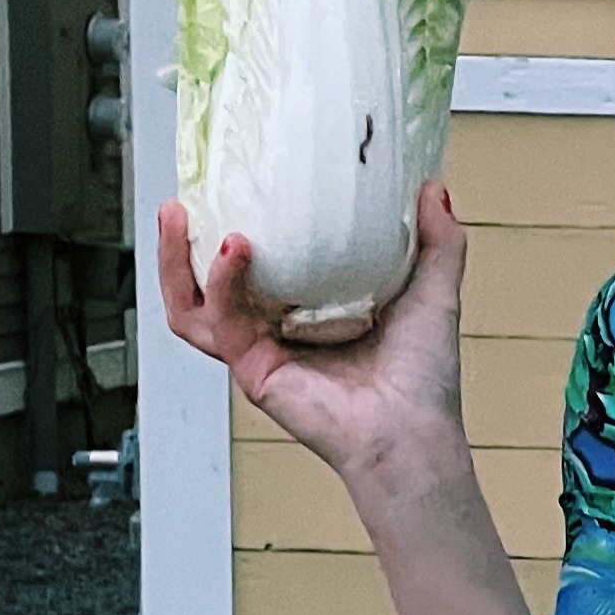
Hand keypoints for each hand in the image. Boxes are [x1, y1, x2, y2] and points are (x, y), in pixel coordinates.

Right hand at [158, 183, 469, 490]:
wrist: (414, 429)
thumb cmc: (423, 378)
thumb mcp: (433, 291)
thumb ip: (437, 242)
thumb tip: (434, 189)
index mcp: (313, 310)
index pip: (261, 264)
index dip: (239, 227)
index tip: (234, 184)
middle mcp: (280, 330)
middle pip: (208, 284)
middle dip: (183, 243)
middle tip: (180, 201)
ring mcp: (262, 351)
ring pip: (193, 307)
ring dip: (176, 261)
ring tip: (178, 217)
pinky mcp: (255, 369)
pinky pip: (222, 323)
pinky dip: (221, 284)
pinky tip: (233, 250)